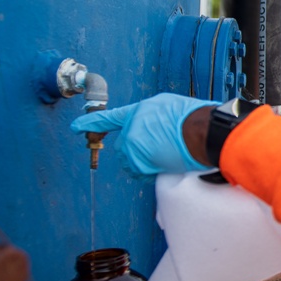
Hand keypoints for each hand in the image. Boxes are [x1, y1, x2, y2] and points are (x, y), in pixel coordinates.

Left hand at [70, 93, 217, 175]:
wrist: (204, 132)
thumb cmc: (197, 121)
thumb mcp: (173, 108)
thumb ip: (157, 118)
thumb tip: (158, 130)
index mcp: (141, 109)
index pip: (112, 116)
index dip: (93, 121)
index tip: (76, 127)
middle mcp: (133, 124)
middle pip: (126, 146)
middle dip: (139, 152)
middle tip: (162, 151)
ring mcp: (133, 141)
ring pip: (131, 161)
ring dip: (145, 163)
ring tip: (167, 156)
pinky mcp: (138, 158)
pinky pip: (139, 172)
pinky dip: (149, 172)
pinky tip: (165, 164)